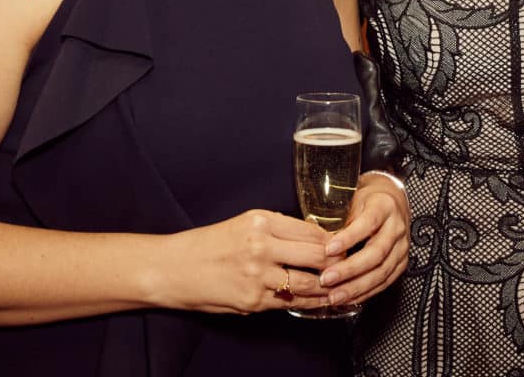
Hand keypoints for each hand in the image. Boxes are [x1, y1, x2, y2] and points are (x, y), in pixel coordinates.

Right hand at [156, 209, 332, 313]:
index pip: (312, 231)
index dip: (334, 240)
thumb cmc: (209, 244)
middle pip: (317, 254)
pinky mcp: (253, 301)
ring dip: (329, 285)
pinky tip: (321, 300)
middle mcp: (261, 246)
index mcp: (260, 221)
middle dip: (339, 262)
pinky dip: (310, 302)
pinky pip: (291, 302)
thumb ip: (278, 228)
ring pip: (309, 282)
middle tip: (351, 264)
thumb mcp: (243, 224)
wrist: (173, 269)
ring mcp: (258, 276)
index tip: (345, 244)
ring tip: (341, 284)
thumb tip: (313, 235)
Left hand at [317, 172, 409, 305]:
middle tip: (326, 279)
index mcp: (384, 207)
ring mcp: (402, 247)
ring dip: (356, 287)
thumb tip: (317, 243)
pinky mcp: (402, 263)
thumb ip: (341, 222)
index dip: (348, 238)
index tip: (327, 250)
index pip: (368, 223)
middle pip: (376, 253)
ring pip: (382, 271)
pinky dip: (366, 292)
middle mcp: (396, 227)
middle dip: (349, 269)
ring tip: (335, 296)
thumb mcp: (353, 201)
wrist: (392, 202)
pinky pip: (385, 282)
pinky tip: (349, 299)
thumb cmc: (368, 201)